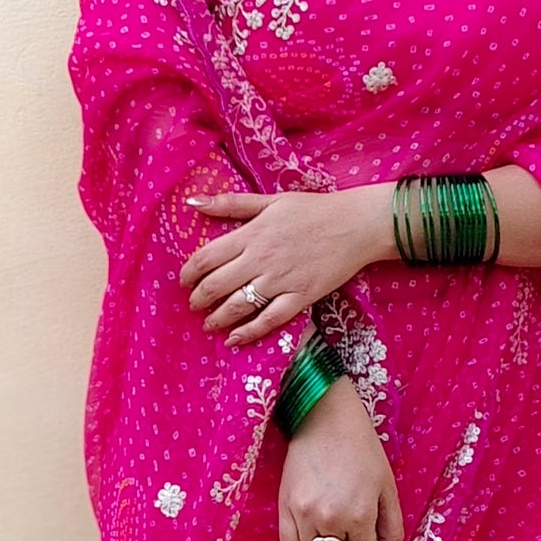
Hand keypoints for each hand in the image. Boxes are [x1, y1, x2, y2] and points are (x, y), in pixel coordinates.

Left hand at [181, 185, 388, 345]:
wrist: (356, 225)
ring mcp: (281, 280)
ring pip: (239, 305)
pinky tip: (235, 339)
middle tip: (193, 304)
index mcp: (252, 233)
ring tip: (208, 324)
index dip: (189, 272)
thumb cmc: (314, 210)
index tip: (184, 280)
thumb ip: (231, 203)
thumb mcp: (271, 200)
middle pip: (217, 285)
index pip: (207, 257)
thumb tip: (193, 201)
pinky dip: (249, 332)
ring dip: (218, 318)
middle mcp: (261, 259)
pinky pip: (270, 320)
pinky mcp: (301, 297)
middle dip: (199, 299)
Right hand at [278, 376, 402, 540]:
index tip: (367, 538)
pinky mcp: (284, 508)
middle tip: (351, 530)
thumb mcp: (387, 487)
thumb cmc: (361, 449)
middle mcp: (331, 520)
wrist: (324, 419)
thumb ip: (391, 529)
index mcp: (360, 515)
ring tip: (332, 533)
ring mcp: (304, 515)